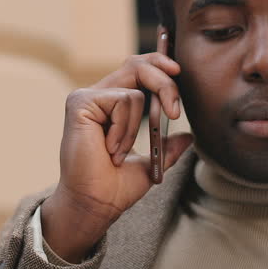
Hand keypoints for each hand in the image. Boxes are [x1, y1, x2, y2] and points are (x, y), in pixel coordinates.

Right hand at [40, 53, 192, 261]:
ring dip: (136, 129)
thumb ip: (167, 147)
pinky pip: (123, 101)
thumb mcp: (150, 162)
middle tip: (174, 112)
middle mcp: (97, 96)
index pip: (136, 69)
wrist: (96, 204)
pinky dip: (125, 129)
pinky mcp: (80, 102)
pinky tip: (109, 149)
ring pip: (135, 92)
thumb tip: (187, 136)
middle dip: (164, 84)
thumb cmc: (115, 187)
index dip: (158, 64)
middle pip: (138, 65)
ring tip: (118, 153)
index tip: (178, 72)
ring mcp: (86, 97)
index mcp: (110, 105)